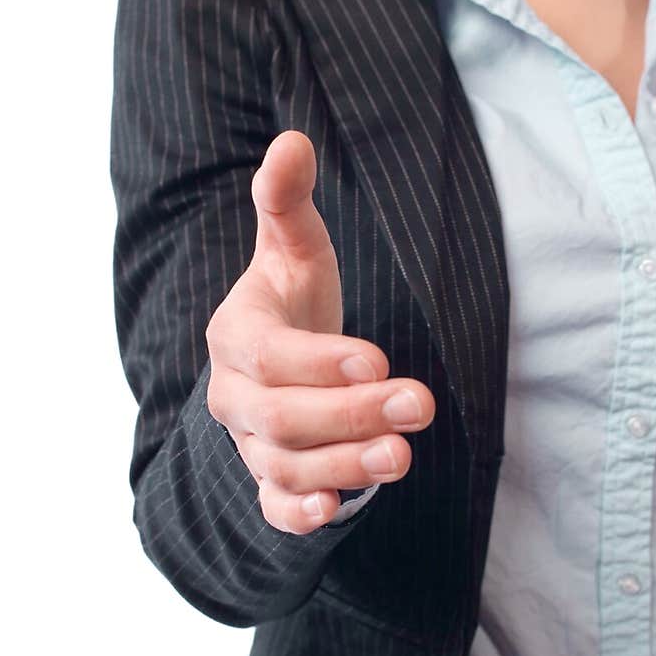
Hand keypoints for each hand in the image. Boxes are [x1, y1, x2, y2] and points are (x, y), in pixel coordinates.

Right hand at [205, 130, 435, 533]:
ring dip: (344, 465)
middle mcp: (235, 396)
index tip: (378, 358)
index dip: (320, 362)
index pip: (270, 356)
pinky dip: (299, 514)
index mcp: (237, 335)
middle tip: (420, 404)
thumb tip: (292, 140)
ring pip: (284, 466)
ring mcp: (251, 444)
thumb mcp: (294, 250)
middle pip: (280, 418)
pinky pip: (274, 507)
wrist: (278, 363)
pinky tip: (339, 511)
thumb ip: (287, 202)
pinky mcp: (271, 482)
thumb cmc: (294, 302)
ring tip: (403, 457)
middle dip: (350, 415)